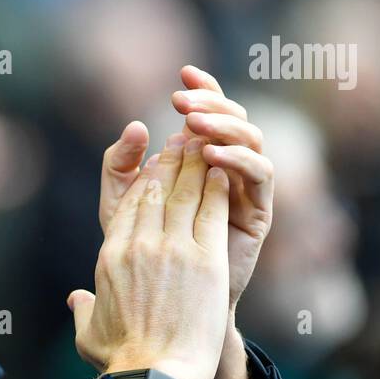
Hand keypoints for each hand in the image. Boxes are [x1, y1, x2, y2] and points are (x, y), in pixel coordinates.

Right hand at [70, 136, 231, 378]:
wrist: (155, 376)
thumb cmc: (122, 360)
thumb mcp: (90, 332)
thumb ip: (83, 309)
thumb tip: (76, 299)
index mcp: (111, 256)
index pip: (130, 204)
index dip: (146, 179)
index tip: (157, 165)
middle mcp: (139, 245)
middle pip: (157, 190)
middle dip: (171, 163)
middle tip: (184, 145)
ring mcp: (173, 249)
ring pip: (185, 193)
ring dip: (196, 167)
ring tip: (205, 150)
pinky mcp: (205, 261)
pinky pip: (211, 212)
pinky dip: (217, 189)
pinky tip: (223, 174)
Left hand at [99, 66, 273, 310]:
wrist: (164, 304)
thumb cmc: (141, 254)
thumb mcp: (120, 203)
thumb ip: (119, 165)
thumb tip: (136, 126)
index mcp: (199, 158)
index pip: (209, 113)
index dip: (202, 89)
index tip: (182, 73)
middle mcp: (227, 167)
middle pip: (234, 119)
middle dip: (212, 103)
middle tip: (185, 101)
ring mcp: (244, 188)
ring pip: (252, 139)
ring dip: (226, 126)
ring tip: (195, 123)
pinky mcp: (258, 212)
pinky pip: (260, 175)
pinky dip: (240, 158)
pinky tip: (213, 155)